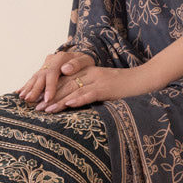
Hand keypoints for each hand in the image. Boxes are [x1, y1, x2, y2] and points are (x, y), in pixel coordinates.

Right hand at [18, 50, 96, 107]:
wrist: (82, 56)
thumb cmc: (86, 61)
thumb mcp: (86, 60)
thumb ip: (77, 64)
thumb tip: (65, 69)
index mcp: (60, 58)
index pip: (53, 73)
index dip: (50, 86)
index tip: (48, 99)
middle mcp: (50, 60)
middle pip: (41, 76)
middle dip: (35, 89)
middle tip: (30, 100)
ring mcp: (45, 65)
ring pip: (35, 77)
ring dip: (29, 88)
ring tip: (23, 98)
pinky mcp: (43, 70)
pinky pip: (34, 78)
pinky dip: (27, 86)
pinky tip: (19, 92)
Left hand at [36, 63, 152, 111]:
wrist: (147, 79)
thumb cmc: (127, 87)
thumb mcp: (106, 87)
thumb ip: (91, 90)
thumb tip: (75, 101)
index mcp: (89, 72)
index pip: (65, 80)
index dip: (51, 89)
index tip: (38, 99)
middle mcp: (91, 73)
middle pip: (66, 84)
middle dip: (50, 96)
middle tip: (35, 107)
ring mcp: (100, 79)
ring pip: (75, 89)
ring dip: (59, 100)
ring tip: (46, 109)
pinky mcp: (108, 87)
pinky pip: (90, 93)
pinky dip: (79, 99)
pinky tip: (69, 104)